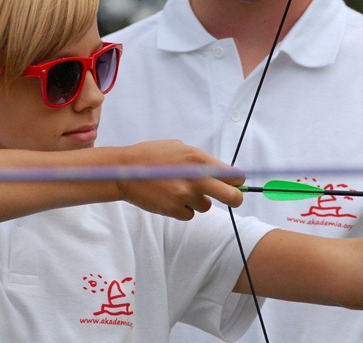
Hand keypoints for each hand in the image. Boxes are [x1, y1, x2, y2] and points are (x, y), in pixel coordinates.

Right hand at [118, 140, 243, 219]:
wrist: (125, 170)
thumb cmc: (152, 155)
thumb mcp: (180, 148)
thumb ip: (202, 160)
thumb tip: (222, 172)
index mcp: (199, 159)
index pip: (233, 175)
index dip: (237, 181)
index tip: (236, 183)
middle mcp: (196, 178)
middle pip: (232, 196)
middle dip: (236, 198)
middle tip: (233, 198)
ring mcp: (185, 196)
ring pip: (206, 206)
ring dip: (198, 201)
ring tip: (180, 189)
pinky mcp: (173, 210)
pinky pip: (189, 214)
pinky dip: (183, 208)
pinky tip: (170, 197)